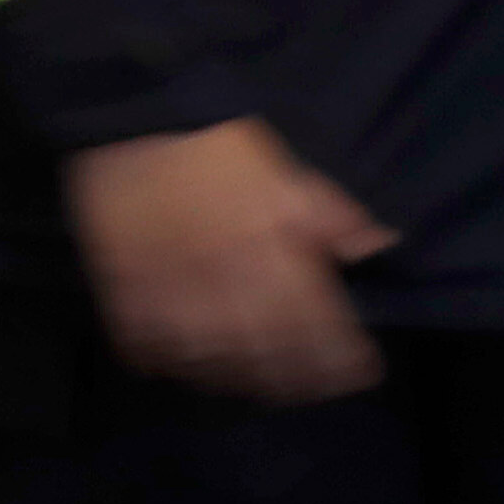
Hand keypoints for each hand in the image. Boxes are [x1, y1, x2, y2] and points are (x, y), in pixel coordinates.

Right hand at [65, 117, 393, 402]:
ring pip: (214, 363)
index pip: (318, 328)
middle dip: (300, 378)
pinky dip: (178, 363)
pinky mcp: (124, 296)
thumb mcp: (285, 168)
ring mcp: (171, 296)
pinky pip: (154, 350)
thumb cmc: (215, 145)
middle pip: (270, 357)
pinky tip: (194, 360)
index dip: (345, 357)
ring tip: (261, 380)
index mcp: (271, 253)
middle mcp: (225, 285)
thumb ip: (331, 213)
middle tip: (315, 383)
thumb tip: (379, 245)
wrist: (127, 120)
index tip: (361, 369)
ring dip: (243, 377)